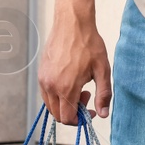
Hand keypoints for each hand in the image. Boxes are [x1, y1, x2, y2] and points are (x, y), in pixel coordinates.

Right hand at [38, 0, 110, 124]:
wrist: (72, 24)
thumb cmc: (89, 44)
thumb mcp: (102, 70)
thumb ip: (103, 94)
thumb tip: (103, 114)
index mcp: (65, 88)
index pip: (67, 118)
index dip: (80, 120)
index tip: (91, 110)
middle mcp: (50, 87)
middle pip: (58, 114)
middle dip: (73, 112)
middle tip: (86, 95)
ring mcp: (43, 80)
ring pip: (51, 105)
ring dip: (65, 103)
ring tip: (79, 86)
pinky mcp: (40, 73)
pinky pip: (46, 93)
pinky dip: (57, 95)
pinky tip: (70, 80)